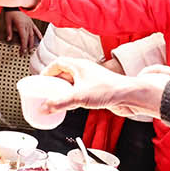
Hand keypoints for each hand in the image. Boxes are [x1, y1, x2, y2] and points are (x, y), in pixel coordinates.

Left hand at [0, 9, 40, 55]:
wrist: (14, 5)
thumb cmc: (10, 13)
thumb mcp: (7, 22)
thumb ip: (9, 31)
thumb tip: (9, 39)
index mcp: (21, 25)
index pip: (23, 38)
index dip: (24, 45)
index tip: (23, 51)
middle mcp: (27, 25)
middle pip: (28, 38)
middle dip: (27, 47)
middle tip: (25, 53)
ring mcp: (30, 24)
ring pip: (32, 35)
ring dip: (32, 43)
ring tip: (31, 49)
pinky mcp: (31, 22)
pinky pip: (36, 29)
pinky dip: (38, 34)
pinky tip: (41, 39)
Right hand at [41, 57, 165, 119]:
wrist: (129, 96)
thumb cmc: (109, 89)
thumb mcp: (79, 97)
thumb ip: (59, 103)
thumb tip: (44, 108)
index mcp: (79, 65)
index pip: (57, 63)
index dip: (47, 71)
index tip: (40, 81)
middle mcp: (85, 70)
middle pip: (64, 72)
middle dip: (54, 82)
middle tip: (46, 91)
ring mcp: (91, 80)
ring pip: (72, 82)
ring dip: (63, 90)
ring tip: (56, 99)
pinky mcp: (97, 90)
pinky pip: (80, 91)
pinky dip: (73, 96)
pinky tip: (72, 105)